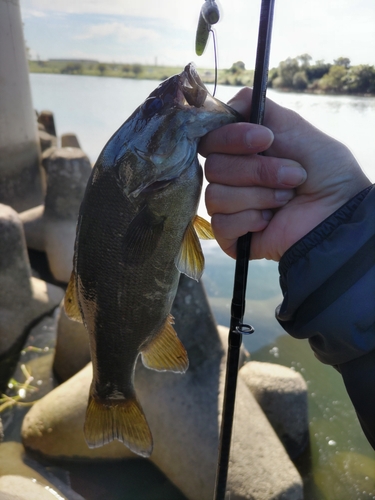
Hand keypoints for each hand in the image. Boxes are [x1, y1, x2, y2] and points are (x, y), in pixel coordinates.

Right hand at [199, 87, 370, 260]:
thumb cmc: (325, 171)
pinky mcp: (231, 235)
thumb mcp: (294, 127)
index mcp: (242, 152)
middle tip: (292, 176)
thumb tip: (228, 103)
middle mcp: (232, 178)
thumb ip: (259, 108)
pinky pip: (220, 224)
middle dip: (257, 171)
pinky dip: (248, 221)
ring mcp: (230, 208)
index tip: (265, 139)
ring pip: (215, 196)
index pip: (211, 139)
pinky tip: (269, 221)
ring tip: (286, 200)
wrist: (338, 213)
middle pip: (214, 167)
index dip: (232, 137)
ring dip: (258, 196)